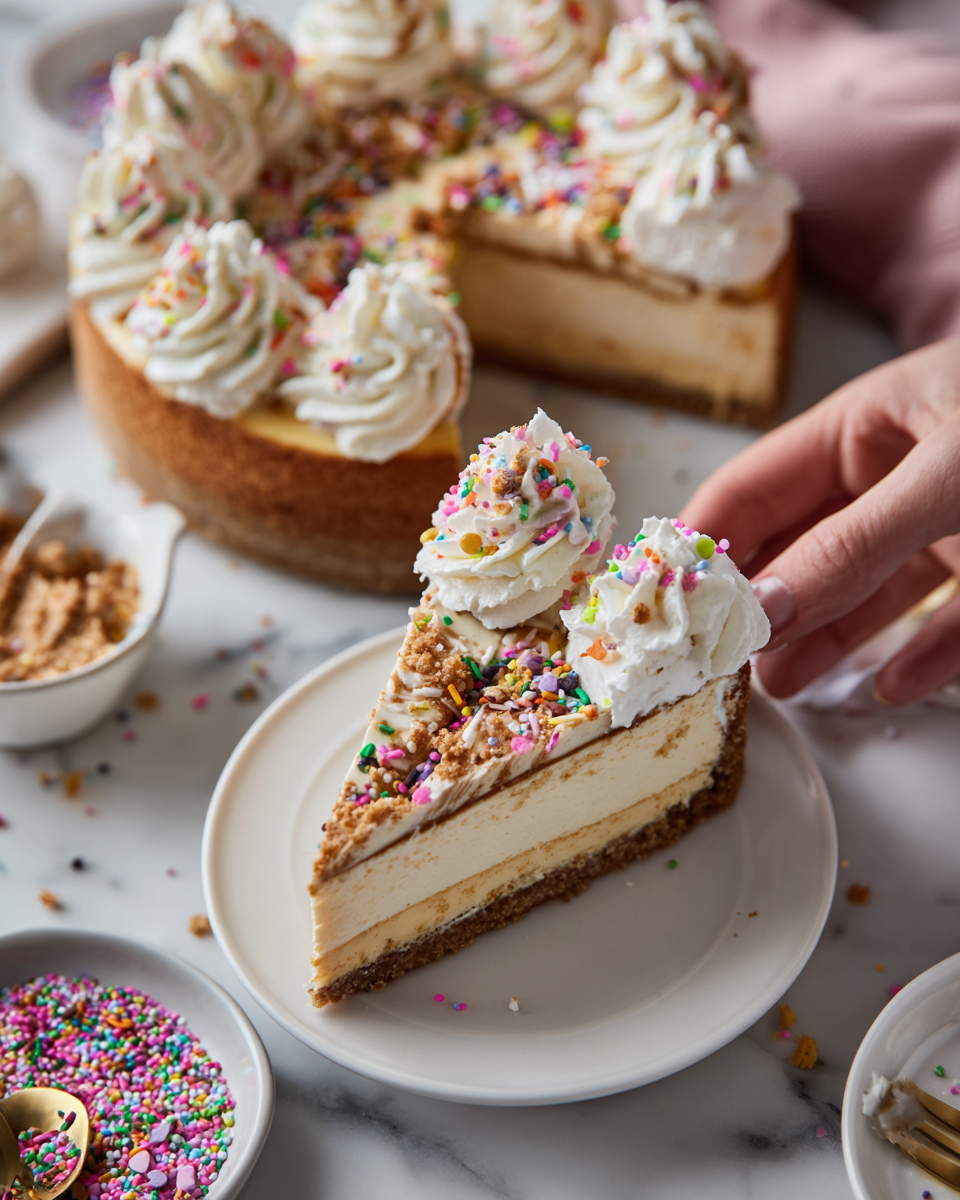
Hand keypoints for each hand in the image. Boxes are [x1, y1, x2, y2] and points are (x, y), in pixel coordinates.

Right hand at [681, 336, 959, 702]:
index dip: (699, 541)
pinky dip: (919, 654)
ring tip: (784, 690)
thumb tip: (762, 602)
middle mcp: (894, 475)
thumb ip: (853, 542)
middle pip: (797, 548)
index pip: (750, 489)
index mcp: (864, 427)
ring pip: (861, 590)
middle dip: (756, 606)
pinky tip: (892, 684)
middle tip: (720, 664)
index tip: (659, 602)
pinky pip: (942, 618)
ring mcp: (943, 524)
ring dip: (823, 641)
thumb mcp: (950, 478)